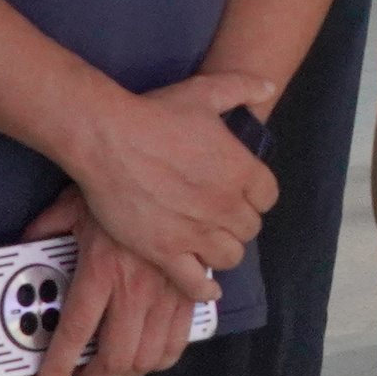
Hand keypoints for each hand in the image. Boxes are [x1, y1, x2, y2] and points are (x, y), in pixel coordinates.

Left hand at [20, 196, 204, 375]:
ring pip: (148, 357)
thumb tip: (26, 243)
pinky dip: (163, 357)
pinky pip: (178, 341)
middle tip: (86, 374)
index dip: (59, 368)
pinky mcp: (189, 293)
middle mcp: (134, 289)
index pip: (75, 333)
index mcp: (101, 271)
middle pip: (116, 357)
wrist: (171, 170)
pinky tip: (150, 354)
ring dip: (129, 372)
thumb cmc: (119, 186)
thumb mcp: (73, 205)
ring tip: (116, 367)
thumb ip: (46, 230)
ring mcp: (166, 293)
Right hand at [54, 76, 275, 296]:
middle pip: (250, 229)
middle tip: (219, 217)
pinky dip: (203, 288)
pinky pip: (195, 283)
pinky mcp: (166, 251)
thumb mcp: (205, 92)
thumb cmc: (155, 114)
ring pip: (229, 257)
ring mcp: (197, 232)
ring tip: (208, 243)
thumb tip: (267, 86)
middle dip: (237, 223)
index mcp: (241, 171)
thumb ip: (241, 88)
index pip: (268, 197)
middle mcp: (226, 206)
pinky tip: (205, 286)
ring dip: (222, 250)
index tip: (240, 193)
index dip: (255, 196)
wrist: (108, 139)